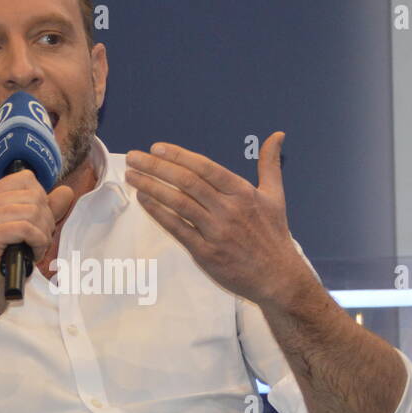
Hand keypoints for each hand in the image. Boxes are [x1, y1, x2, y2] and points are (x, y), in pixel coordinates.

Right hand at [0, 170, 74, 312]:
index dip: (42, 202)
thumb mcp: (31, 229)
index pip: (27, 179)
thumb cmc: (6, 262)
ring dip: (42, 235)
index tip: (38, 225)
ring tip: (35, 250)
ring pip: (31, 212)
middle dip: (46, 221)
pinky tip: (31, 255)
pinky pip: (25, 229)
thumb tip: (66, 191)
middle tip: (38, 242)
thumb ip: (47, 209)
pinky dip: (37, 243)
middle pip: (33, 196)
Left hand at [124, 132, 311, 306]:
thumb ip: (270, 164)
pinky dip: (158, 213)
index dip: (179, 156)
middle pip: (187, 182)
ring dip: (152, 187)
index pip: (205, 168)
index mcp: (243, 192)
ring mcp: (216, 232)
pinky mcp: (206, 253)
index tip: (157, 148)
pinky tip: (144, 201)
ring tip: (133, 176)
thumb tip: (277, 134)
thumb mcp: (276, 196)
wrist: (278, 277)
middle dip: (156, 166)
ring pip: (178, 203)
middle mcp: (228, 209)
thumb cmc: (274, 235)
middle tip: (133, 157)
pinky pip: (177, 229)